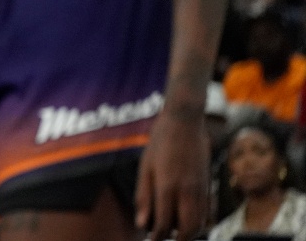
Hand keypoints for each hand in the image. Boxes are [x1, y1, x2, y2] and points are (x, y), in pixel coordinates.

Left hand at [135, 112, 209, 240]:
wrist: (185, 122)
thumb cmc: (159, 142)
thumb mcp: (145, 167)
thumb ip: (143, 196)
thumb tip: (142, 224)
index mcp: (168, 186)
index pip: (164, 224)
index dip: (157, 236)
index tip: (150, 239)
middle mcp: (188, 191)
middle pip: (188, 230)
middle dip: (177, 240)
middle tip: (162, 239)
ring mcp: (201, 189)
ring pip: (201, 223)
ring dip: (189, 233)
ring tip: (174, 232)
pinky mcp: (209, 185)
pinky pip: (206, 212)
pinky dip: (199, 222)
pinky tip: (186, 220)